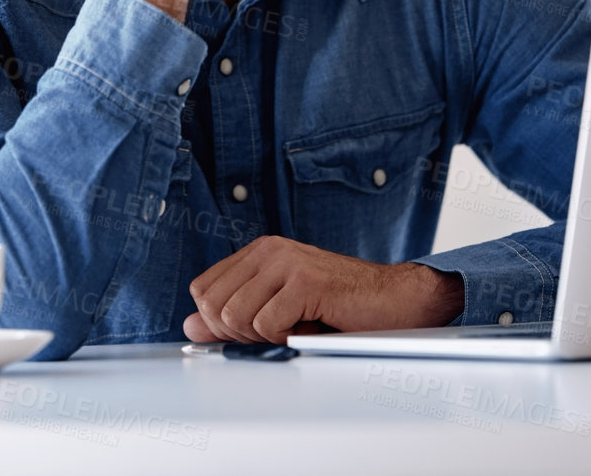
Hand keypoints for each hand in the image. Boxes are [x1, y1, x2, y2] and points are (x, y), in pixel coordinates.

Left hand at [183, 235, 464, 343]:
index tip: (252, 330)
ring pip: (234, 316)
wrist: (400, 300)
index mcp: (259, 252)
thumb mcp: (280, 309)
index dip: (218, 321)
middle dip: (238, 333)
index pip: (202, 289)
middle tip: (276, 332)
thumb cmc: (345, 308)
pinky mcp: (305, 282)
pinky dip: (285, 339)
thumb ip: (234, 314)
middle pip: (212, 305)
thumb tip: (191, 326)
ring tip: (295, 328)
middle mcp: (269, 250)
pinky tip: (310, 328)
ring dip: (263, 337)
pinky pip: (266, 326)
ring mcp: (287, 262)